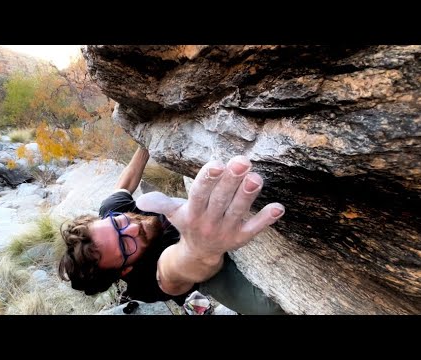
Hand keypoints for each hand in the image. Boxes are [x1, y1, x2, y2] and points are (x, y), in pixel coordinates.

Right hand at [136, 155, 284, 258]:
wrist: (199, 253)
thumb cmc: (189, 222)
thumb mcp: (174, 212)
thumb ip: (161, 203)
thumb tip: (141, 199)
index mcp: (193, 212)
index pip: (199, 194)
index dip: (208, 180)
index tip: (216, 164)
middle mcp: (210, 221)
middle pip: (221, 200)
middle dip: (231, 181)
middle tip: (242, 161)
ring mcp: (227, 230)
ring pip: (238, 211)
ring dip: (248, 196)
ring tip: (257, 178)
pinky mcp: (242, 237)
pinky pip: (255, 229)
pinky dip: (266, 219)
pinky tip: (279, 208)